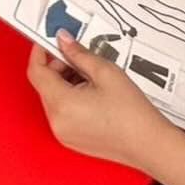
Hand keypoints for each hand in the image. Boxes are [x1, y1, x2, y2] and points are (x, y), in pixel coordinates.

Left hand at [27, 35, 172, 170]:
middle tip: (79, 58)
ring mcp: (63, 133)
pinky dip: (70, 99)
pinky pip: (62, 113)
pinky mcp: (71, 139)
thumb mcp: (105, 72)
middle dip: (58, 67)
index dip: (39, 52)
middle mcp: (57, 122)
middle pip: (45, 85)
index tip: (47, 40)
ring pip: (53, 98)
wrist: (148, 144)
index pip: (36, 72)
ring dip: (65, 82)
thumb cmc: (131, 113)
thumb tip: (63, 40)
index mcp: (62, 104)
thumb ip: (78, 53)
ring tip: (92, 78)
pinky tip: (92, 94)